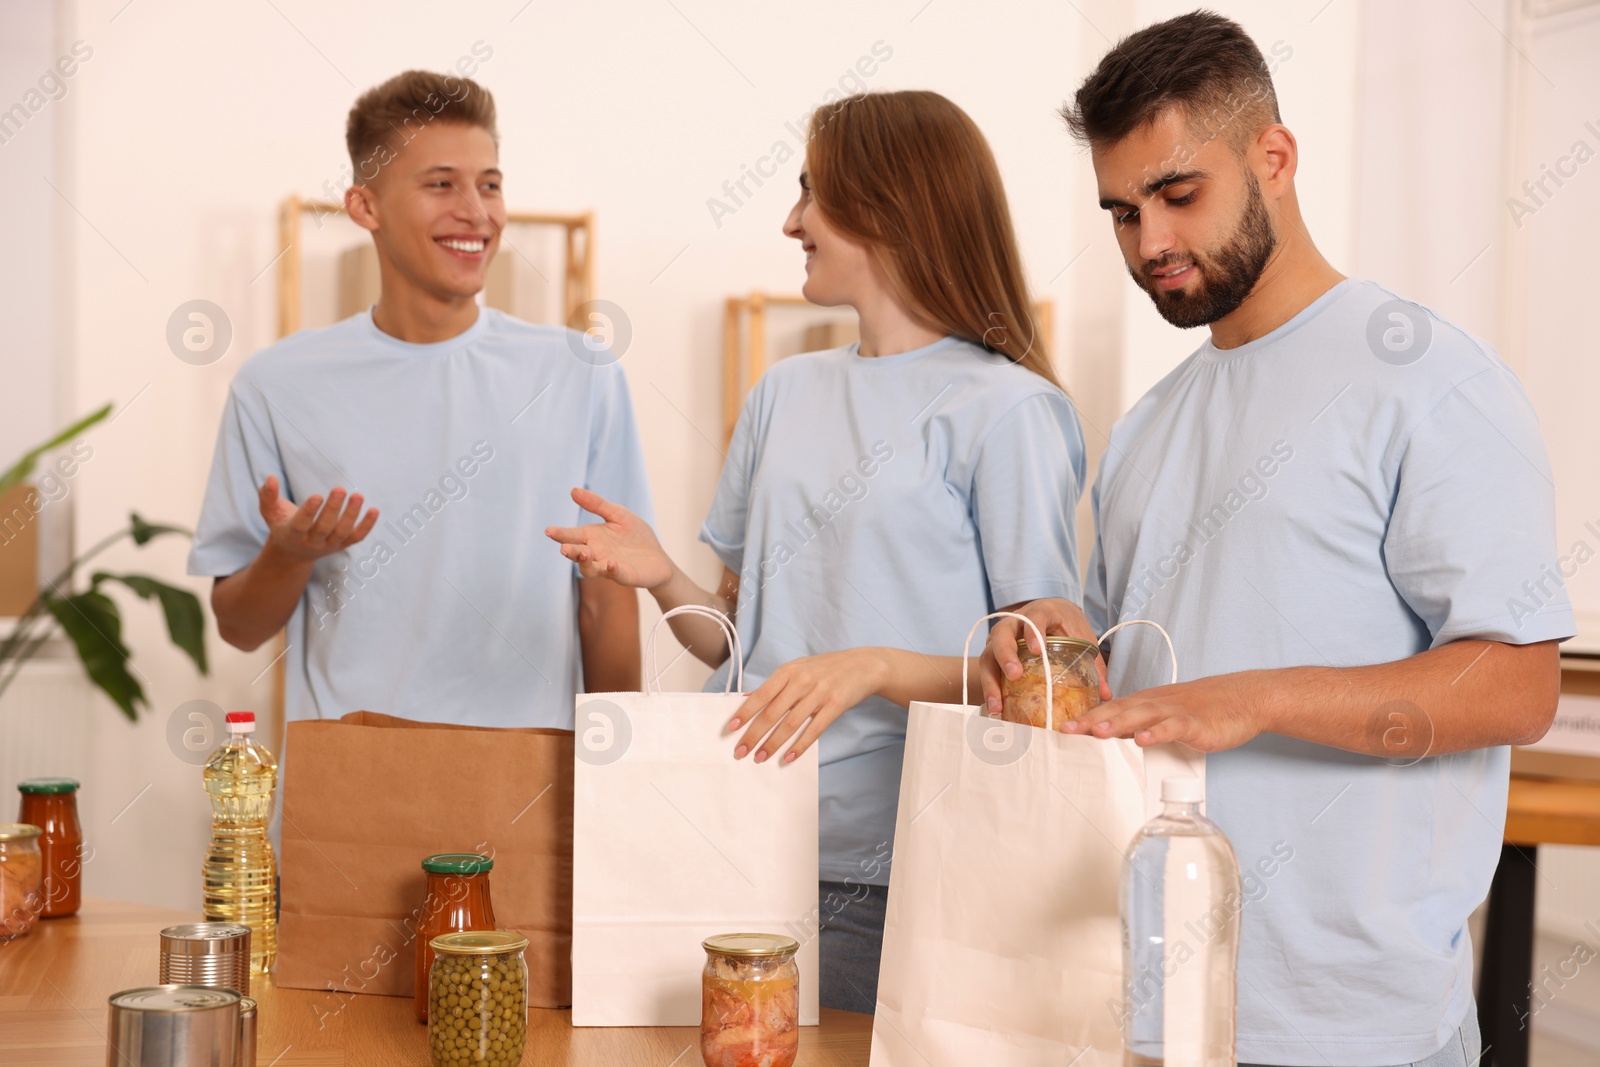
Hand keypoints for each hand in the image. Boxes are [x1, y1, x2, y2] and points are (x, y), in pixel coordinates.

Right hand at [258, 475, 377, 562]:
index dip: (309, 512)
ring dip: (352, 515)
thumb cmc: (282, 524)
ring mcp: (329, 545)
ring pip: (343, 532)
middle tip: (340, 489)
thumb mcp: (270, 512)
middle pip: (325, 528)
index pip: (301, 524)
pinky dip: (367, 525)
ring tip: (358, 496)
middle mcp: (312, 542)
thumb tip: (271, 477)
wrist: (294, 552)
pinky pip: (357, 537)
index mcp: (292, 534)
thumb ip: (267, 495)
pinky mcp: (343, 545)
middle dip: (333, 509)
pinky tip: (374, 510)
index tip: (317, 495)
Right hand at [546, 488, 672, 588]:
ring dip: (585, 562)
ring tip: (584, 553)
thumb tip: (573, 490)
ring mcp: (609, 566)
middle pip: (578, 554)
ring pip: (590, 568)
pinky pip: (616, 575)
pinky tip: (611, 563)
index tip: (549, 530)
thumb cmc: (636, 536)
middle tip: (564, 548)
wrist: (658, 558)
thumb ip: (597, 505)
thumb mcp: (618, 515)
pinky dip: (612, 570)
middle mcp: (596, 553)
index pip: (572, 535)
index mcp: (593, 537)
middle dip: (571, 551)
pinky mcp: (625, 575)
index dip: (561, 534)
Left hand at [727, 649, 889, 764]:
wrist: (862, 665)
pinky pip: (813, 730)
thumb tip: (747, 698)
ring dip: (772, 744)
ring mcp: (819, 694)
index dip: (744, 713)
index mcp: (788, 671)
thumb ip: (775, 684)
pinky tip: (788, 757)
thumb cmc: (825, 668)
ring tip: (759, 757)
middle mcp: (801, 681)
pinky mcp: (835, 706)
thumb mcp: (798, 668)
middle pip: (772, 713)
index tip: (730, 729)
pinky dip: (799, 746)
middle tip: (740, 752)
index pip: (761, 695)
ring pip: (790, 724)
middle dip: (753, 735)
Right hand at [979, 597, 1110, 713]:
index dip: (1033, 630)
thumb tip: (1105, 694)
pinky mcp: (994, 654)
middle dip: (1005, 655)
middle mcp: (1015, 623)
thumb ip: (1094, 665)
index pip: (1034, 616)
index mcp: (1041, 612)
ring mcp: (1001, 638)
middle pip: (1002, 634)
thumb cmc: (1068, 626)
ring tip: (997, 704)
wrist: (1051, 614)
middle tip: (1015, 675)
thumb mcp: (1083, 639)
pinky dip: (989, 690)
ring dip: (991, 680)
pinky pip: (987, 670)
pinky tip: (996, 708)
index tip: (1036, 649)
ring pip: (988, 655)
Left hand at [1071, 672, 1268, 751]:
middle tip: (1068, 729)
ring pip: (1142, 716)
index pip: (1112, 709)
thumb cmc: (1205, 708)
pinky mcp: (1196, 724)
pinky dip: (1158, 732)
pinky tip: (1143, 740)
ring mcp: (1176, 712)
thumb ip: (1140, 723)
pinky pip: (1174, 727)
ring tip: (1096, 733)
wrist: (1243, 698)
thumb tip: (1113, 732)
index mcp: (1148, 702)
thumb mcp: (1167, 713)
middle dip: (1092, 720)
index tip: (1063, 727)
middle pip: (1120, 710)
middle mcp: (1157, 703)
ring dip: (1118, 724)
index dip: (1088, 717)